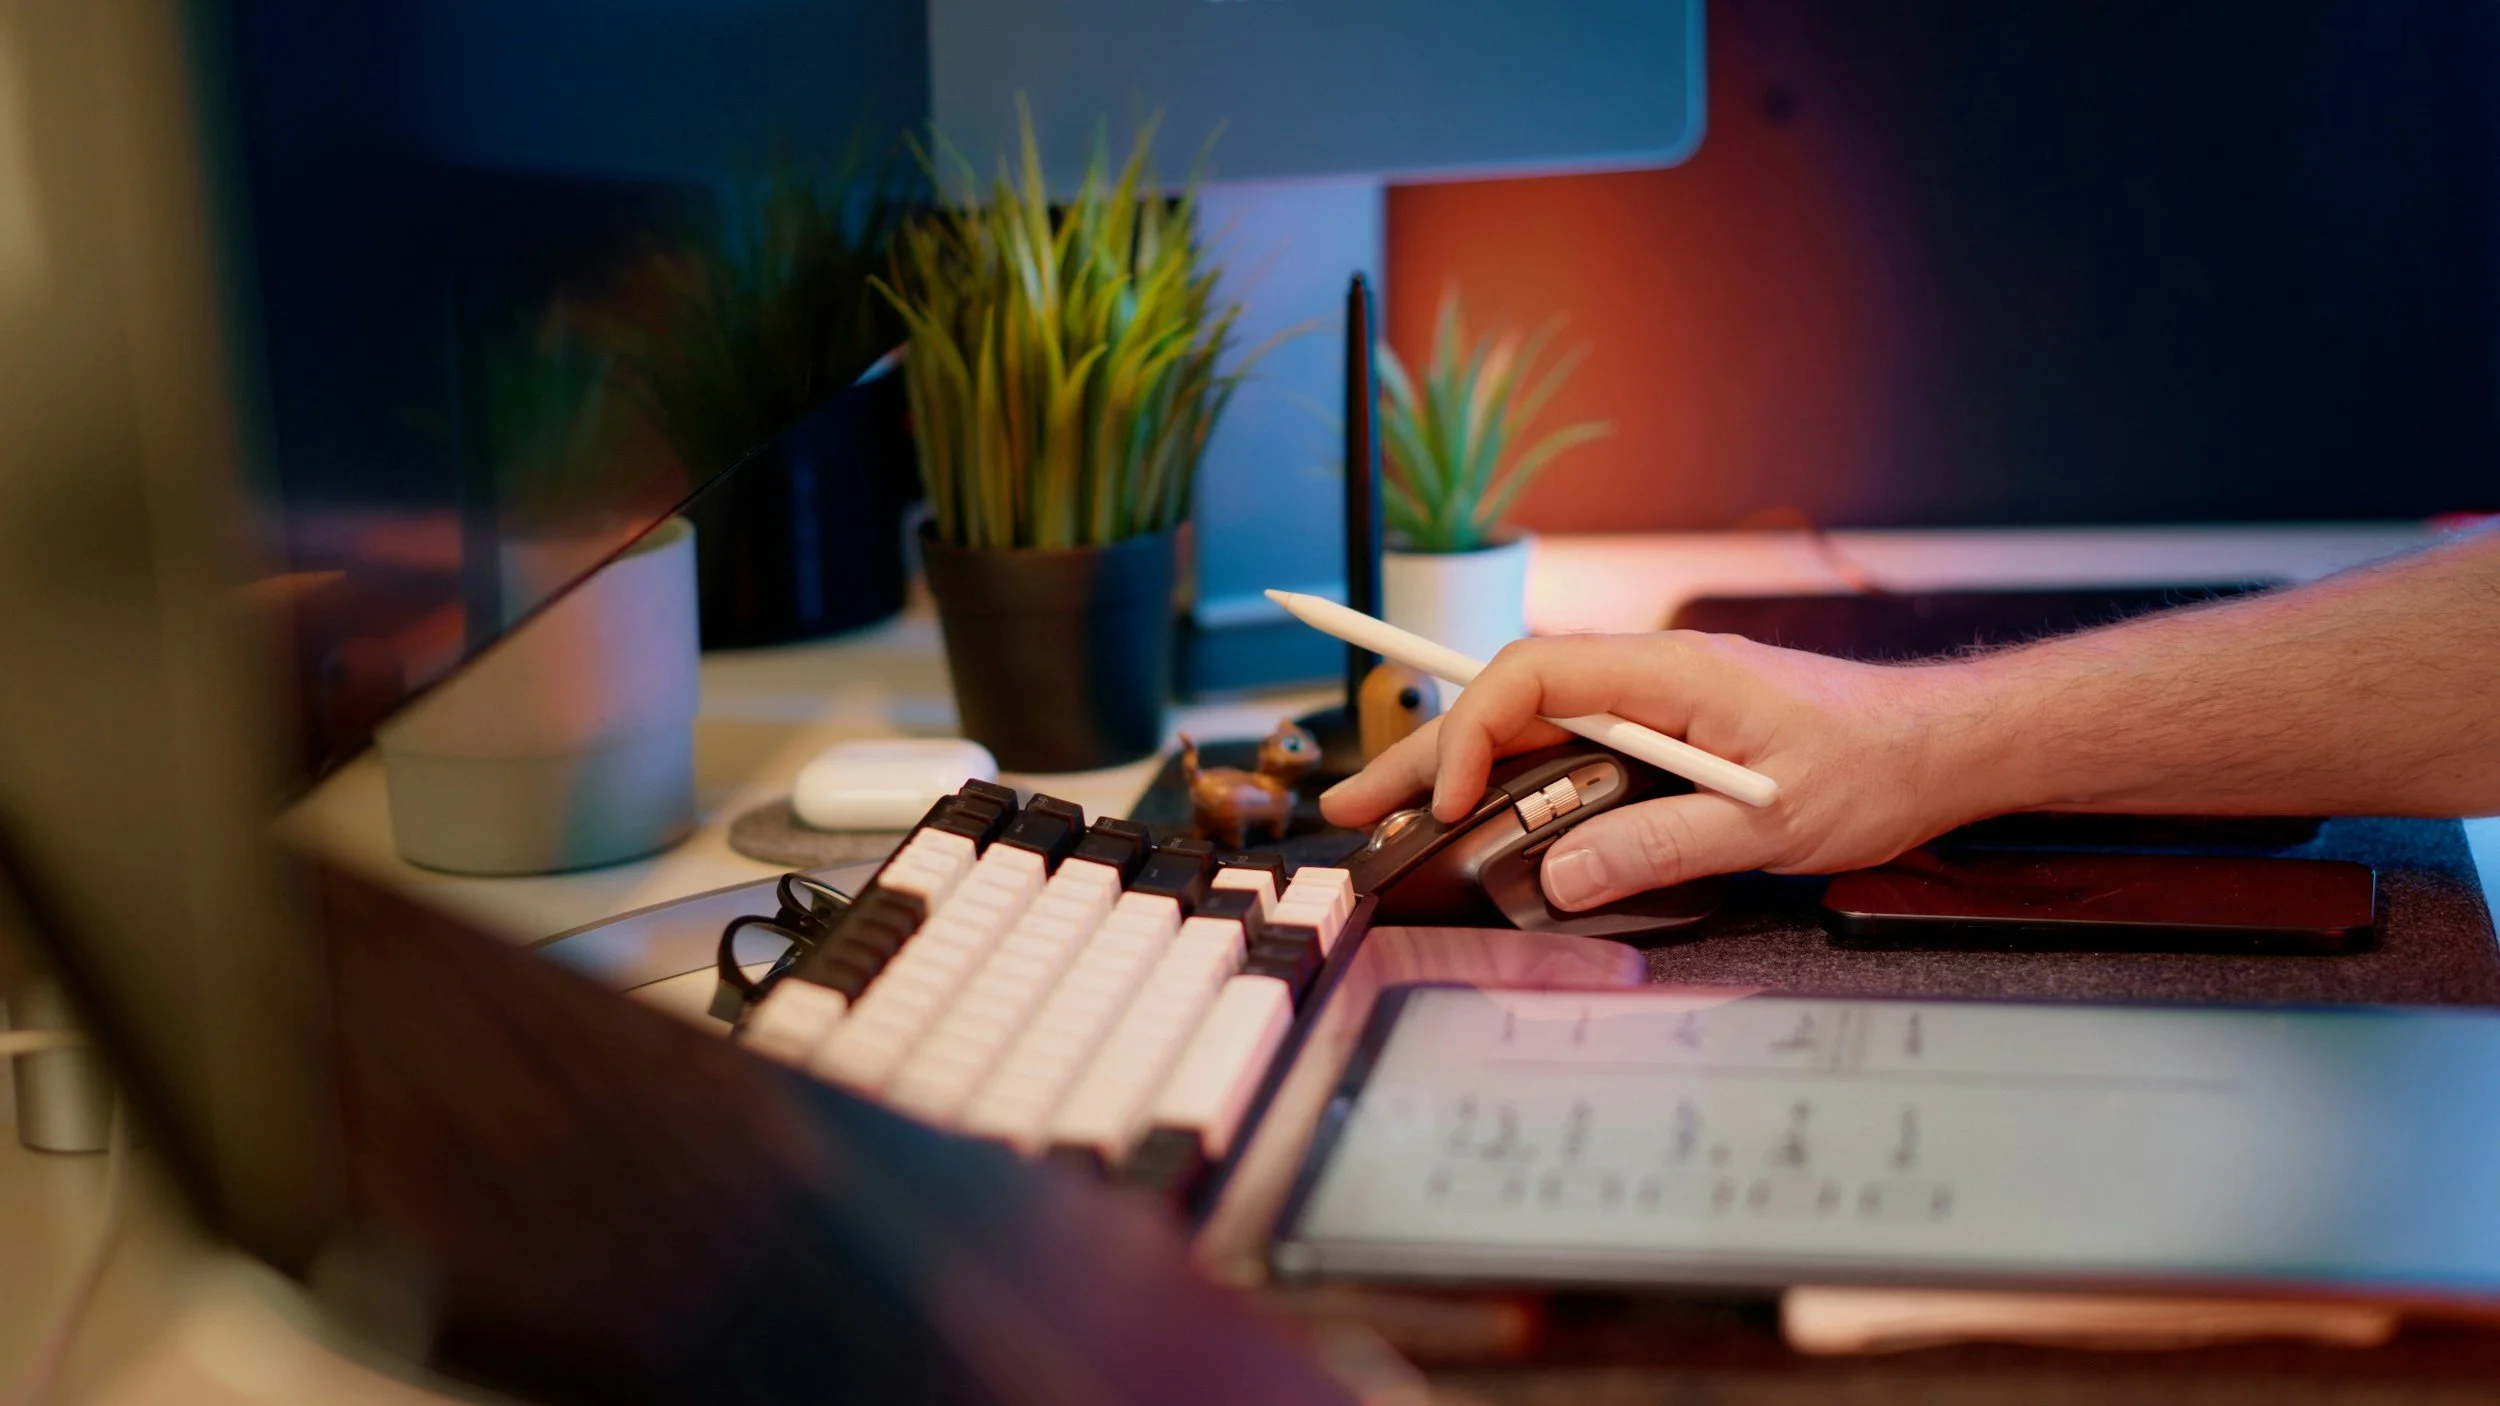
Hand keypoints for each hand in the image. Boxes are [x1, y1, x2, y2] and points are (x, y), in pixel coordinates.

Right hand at [1319, 632, 2003, 909]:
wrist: (1940, 747)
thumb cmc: (1873, 766)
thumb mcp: (1772, 822)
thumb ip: (1664, 844)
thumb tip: (1563, 876)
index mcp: (1665, 672)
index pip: (1530, 678)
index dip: (1471, 737)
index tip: (1446, 808)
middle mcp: (1646, 678)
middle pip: (1507, 703)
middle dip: (1423, 752)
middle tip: (1348, 803)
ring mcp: (1653, 706)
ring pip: (1530, 730)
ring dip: (1457, 770)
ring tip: (1387, 816)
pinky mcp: (1664, 738)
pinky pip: (1568, 751)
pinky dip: (1511, 781)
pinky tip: (1478, 815)